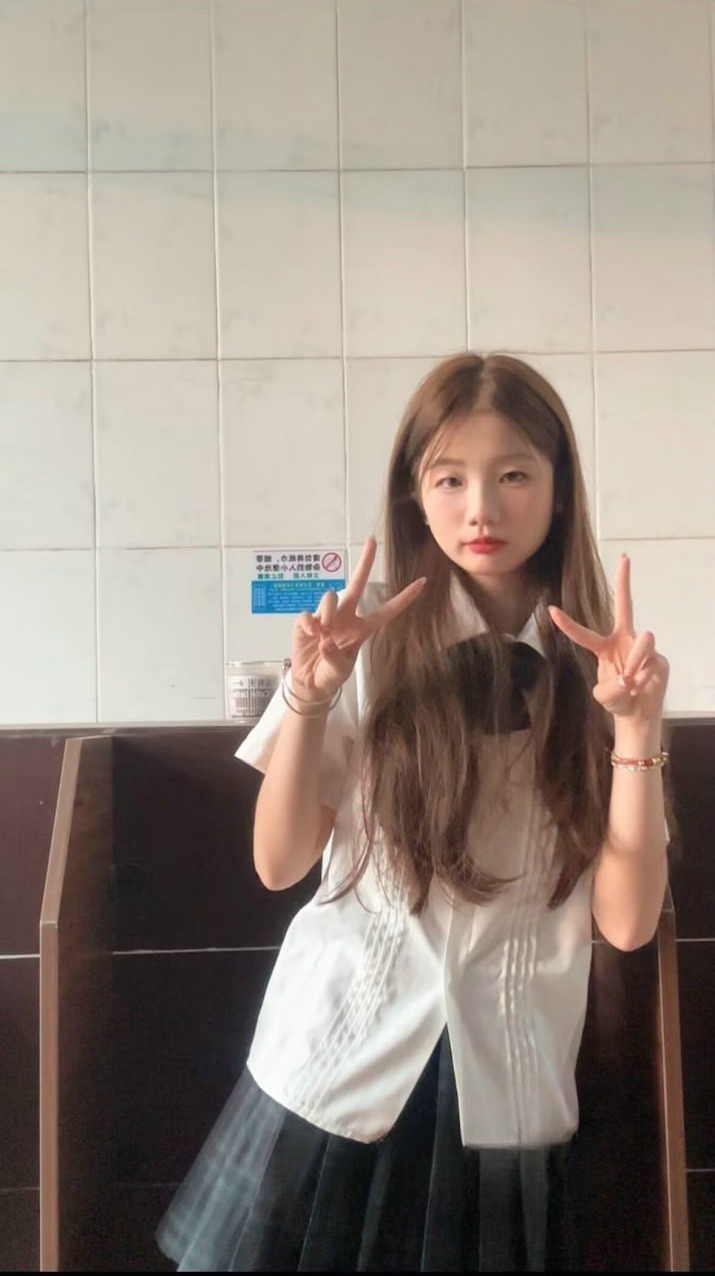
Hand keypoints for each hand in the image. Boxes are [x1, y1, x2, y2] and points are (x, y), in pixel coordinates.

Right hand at [289, 538, 425, 699]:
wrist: (309, 682)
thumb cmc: (330, 675)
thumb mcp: (338, 671)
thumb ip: (334, 658)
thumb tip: (326, 641)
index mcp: (362, 629)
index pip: (386, 611)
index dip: (404, 598)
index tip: (422, 582)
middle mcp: (346, 617)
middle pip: (356, 585)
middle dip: (364, 562)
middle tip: (371, 540)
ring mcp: (326, 617)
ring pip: (331, 598)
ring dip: (328, 612)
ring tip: (322, 634)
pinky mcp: (307, 621)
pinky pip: (310, 614)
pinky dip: (310, 623)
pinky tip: (311, 634)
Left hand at [547, 554, 668, 720]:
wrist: (639, 711)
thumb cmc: (617, 698)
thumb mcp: (604, 696)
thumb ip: (609, 689)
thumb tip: (626, 678)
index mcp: (604, 647)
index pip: (583, 634)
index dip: (567, 623)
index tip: (551, 610)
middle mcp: (623, 640)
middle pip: (625, 605)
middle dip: (624, 581)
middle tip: (624, 558)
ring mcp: (642, 647)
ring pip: (643, 641)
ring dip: (635, 662)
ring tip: (631, 682)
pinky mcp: (658, 658)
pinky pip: (651, 660)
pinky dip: (643, 677)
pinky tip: (642, 685)